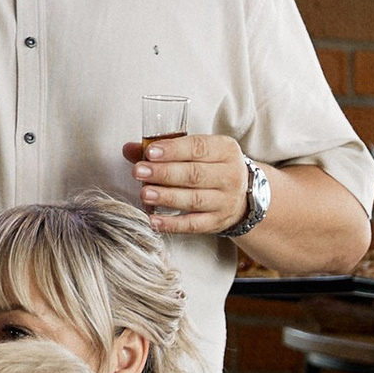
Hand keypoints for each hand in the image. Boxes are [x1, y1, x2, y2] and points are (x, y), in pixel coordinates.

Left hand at [125, 131, 249, 235]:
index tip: (150, 152)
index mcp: (225, 150)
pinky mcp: (218, 222)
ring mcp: (226, 201)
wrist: (243, 196)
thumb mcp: (198, 152)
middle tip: (139, 171)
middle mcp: (230, 175)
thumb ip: (164, 149)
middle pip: (195, 174)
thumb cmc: (213, 167)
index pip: (199, 148)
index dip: (173, 150)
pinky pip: (194, 224)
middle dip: (164, 173)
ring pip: (194, 199)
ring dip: (167, 197)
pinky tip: (154, 221)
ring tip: (144, 194)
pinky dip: (173, 224)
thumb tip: (130, 149)